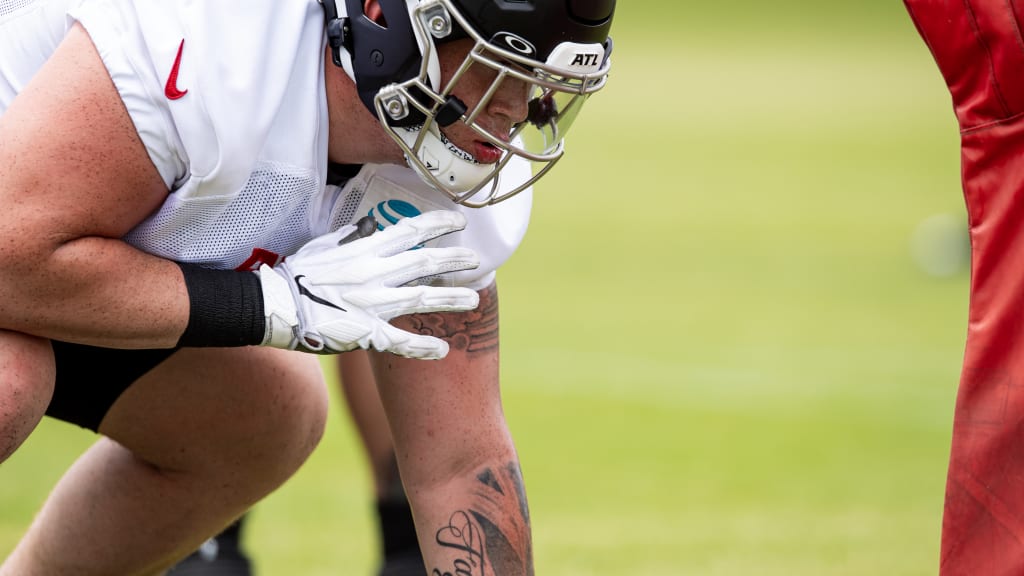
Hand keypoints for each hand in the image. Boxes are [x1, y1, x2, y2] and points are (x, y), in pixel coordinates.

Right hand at [258, 210, 478, 358]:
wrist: (274, 305)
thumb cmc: (297, 274)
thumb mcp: (325, 246)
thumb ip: (353, 236)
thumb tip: (372, 223)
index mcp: (364, 250)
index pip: (410, 230)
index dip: (438, 224)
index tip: (461, 220)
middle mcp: (373, 273)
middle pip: (424, 262)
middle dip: (454, 260)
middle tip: (477, 260)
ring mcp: (371, 304)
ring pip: (421, 298)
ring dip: (450, 299)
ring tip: (474, 301)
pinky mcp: (365, 333)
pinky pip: (400, 341)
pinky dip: (422, 347)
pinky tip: (443, 350)